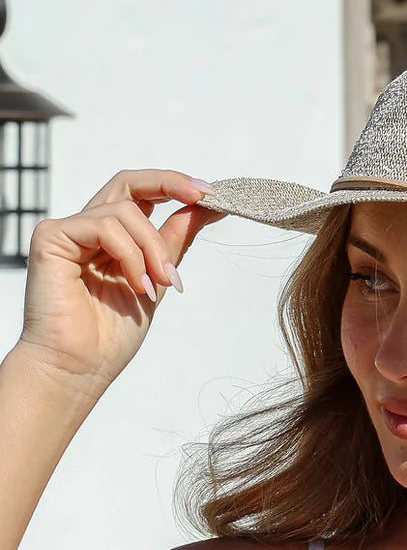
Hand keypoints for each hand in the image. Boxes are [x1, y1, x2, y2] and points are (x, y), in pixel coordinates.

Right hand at [16, 169, 224, 390]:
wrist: (79, 367)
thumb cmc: (111, 334)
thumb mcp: (158, 279)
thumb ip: (174, 242)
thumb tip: (204, 207)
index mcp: (113, 239)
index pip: (142, 196)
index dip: (176, 187)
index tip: (212, 196)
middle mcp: (89, 230)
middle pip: (129, 182)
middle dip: (170, 183)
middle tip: (203, 197)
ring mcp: (69, 232)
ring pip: (125, 211)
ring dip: (154, 248)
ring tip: (160, 283)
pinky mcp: (51, 238)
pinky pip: (104, 226)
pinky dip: (130, 255)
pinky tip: (137, 285)